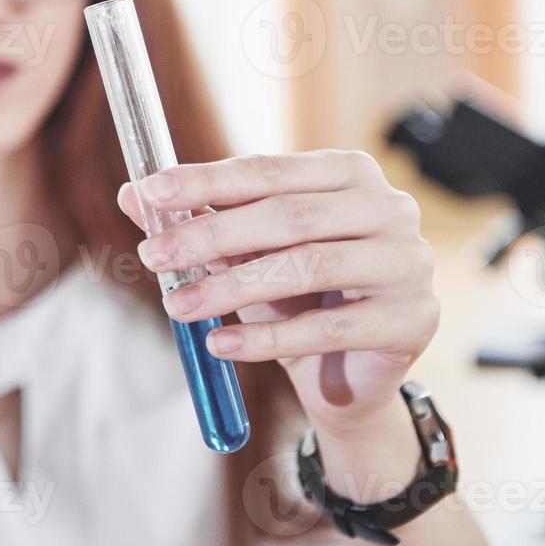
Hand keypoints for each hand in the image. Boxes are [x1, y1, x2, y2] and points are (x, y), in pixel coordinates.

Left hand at [117, 150, 437, 433]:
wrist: (349, 375)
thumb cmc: (300, 297)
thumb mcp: (245, 254)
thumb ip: (198, 220)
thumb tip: (131, 194)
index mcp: (349, 173)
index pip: (268, 170)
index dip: (206, 180)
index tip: (150, 192)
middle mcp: (389, 207)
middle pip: (288, 215)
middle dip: (211, 235)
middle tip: (152, 255)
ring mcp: (408, 262)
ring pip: (307, 267)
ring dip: (231, 288)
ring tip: (177, 306)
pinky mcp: (413, 319)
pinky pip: (328, 329)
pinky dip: (266, 338)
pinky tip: (220, 345)